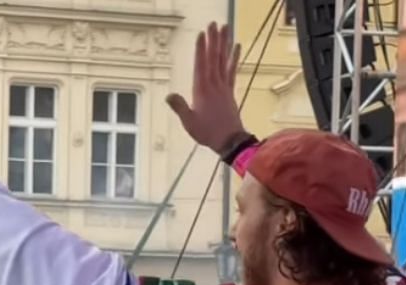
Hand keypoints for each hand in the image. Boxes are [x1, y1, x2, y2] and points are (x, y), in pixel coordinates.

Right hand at [166, 22, 245, 154]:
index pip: (201, 65)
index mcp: (202, 90)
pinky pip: (232, 70)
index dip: (201, 49)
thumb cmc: (208, 132)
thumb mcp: (189, 122)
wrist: (230, 140)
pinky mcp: (230, 90)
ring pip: (223, 60)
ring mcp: (223, 86)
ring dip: (224, 43)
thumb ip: (179, 107)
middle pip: (213, 57)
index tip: (202, 34)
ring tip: (225, 28)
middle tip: (213, 24)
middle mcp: (214, 84)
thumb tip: (168, 96)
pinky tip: (236, 46)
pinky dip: (234, 57)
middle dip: (213, 40)